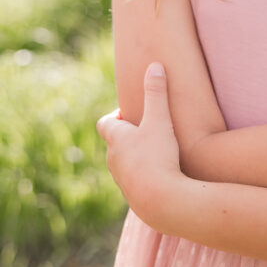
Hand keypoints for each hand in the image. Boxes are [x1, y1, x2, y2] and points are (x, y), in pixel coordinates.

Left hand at [97, 62, 180, 229]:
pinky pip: (135, 180)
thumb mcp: (159, 119)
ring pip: (124, 162)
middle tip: (149, 130)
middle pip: (114, 143)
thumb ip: (157, 93)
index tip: (133, 113)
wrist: (160, 199)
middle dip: (129, 136)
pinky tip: (161, 174)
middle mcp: (113, 159)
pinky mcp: (133, 195)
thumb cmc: (158, 156)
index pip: (105, 123)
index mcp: (115, 139)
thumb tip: (154, 66)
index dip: (116, 117)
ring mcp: (121, 179)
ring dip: (136, 156)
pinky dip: (144, 174)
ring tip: (157, 152)